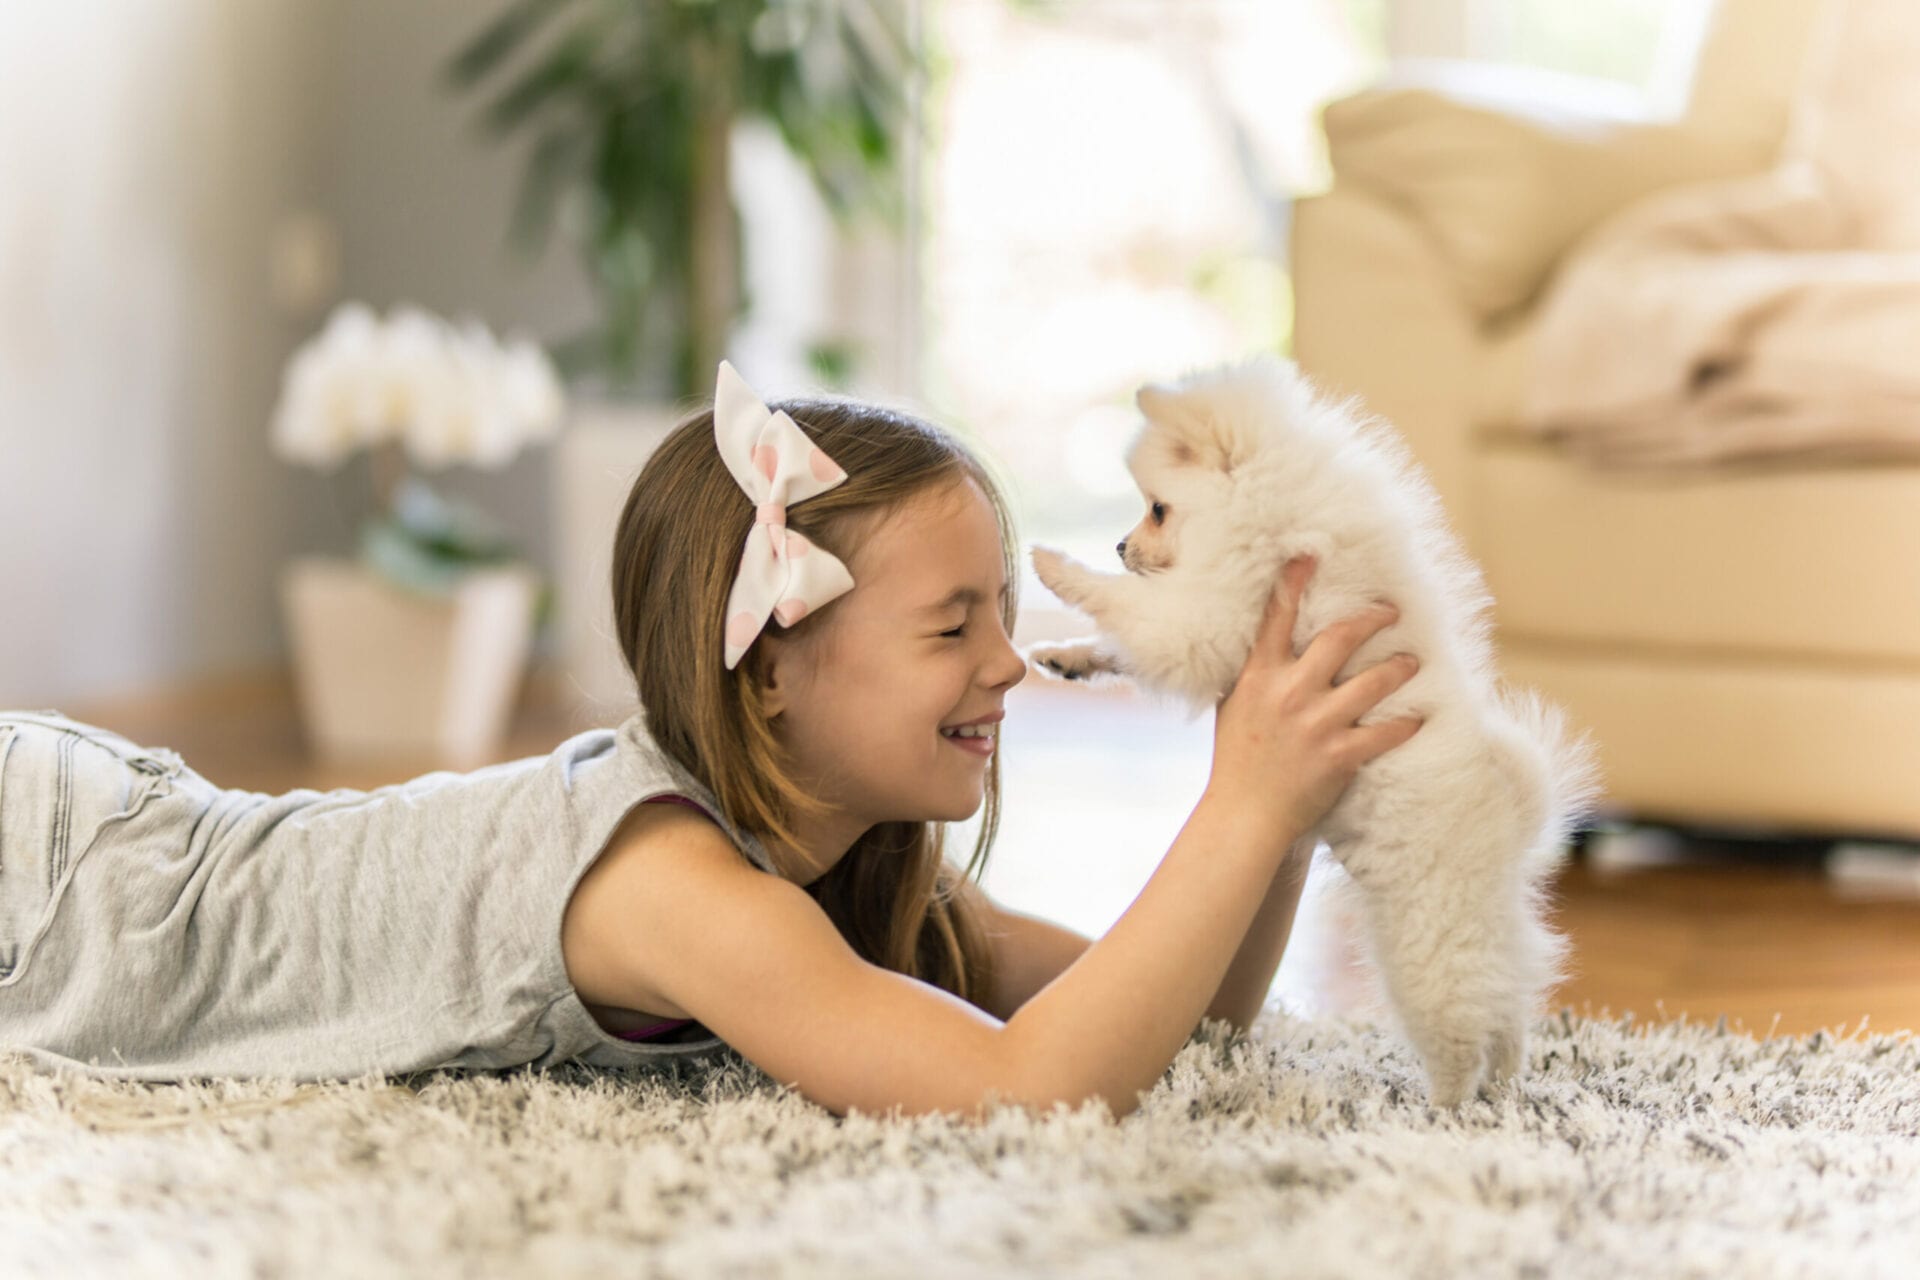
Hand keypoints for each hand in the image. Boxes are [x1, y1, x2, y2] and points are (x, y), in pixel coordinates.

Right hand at [1205, 556, 1424, 842]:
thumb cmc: (1236, 760)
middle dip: (1372, 619)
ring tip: (1413, 661)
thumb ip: (1253, 673)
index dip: (1295, 581)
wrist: (1243, 815)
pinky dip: (1404, 723)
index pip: (1277, 617)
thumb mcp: (1232, 706)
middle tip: (1392, 612)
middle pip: (1339, 638)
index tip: (1312, 554)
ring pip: (1372, 682)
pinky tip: (1418, 717)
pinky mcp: (1338, 756)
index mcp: (1258, 675)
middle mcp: (1288, 692)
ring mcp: (1315, 724)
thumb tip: (1264, 641)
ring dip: (1399, 667)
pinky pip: (1384, 732)